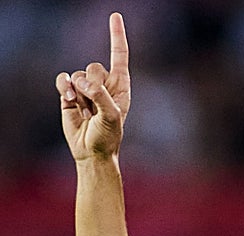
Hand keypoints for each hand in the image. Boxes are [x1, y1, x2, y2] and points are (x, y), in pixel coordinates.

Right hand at [55, 12, 130, 161]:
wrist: (92, 152)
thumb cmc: (108, 136)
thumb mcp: (112, 116)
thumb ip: (101, 96)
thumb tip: (83, 82)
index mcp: (120, 87)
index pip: (119, 56)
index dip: (117, 36)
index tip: (115, 15)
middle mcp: (104, 84)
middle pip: (94, 66)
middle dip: (93, 85)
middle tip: (96, 107)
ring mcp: (86, 89)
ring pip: (78, 74)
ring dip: (81, 94)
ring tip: (87, 112)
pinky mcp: (70, 94)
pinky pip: (63, 79)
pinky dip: (65, 87)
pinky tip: (70, 100)